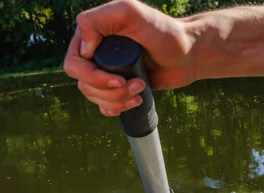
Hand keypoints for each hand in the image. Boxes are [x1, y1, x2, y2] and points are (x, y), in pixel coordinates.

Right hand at [63, 0, 196, 116]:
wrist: (189, 54)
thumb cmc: (164, 31)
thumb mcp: (131, 13)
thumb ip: (100, 19)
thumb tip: (83, 49)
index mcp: (93, 34)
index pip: (75, 63)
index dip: (93, 77)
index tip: (120, 79)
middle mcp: (96, 52)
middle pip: (83, 84)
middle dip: (108, 92)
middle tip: (136, 86)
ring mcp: (107, 70)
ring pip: (94, 97)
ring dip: (117, 100)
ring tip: (141, 91)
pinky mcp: (118, 86)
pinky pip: (104, 105)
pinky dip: (116, 108)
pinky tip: (133, 102)